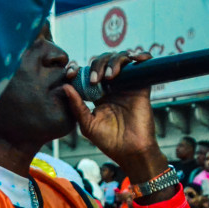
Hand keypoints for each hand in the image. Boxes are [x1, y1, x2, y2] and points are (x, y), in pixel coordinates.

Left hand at [64, 51, 166, 182]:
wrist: (130, 151)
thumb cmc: (108, 141)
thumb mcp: (87, 124)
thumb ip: (76, 106)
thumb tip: (65, 86)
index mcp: (96, 94)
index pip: (86, 73)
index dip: (78, 68)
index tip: (70, 73)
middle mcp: (112, 87)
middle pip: (103, 62)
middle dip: (97, 65)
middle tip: (93, 80)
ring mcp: (127, 86)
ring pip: (121, 59)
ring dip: (114, 61)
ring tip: (109, 76)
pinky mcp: (142, 87)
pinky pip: (143, 65)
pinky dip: (141, 56)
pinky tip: (135, 60)